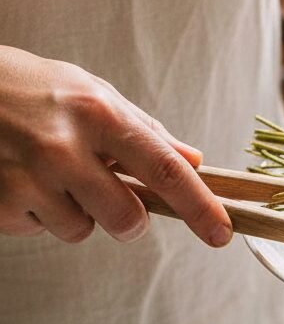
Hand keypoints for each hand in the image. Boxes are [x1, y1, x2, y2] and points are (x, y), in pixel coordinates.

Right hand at [0, 47, 231, 244]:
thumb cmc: (30, 89)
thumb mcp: (89, 93)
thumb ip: (143, 130)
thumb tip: (195, 162)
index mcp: (97, 113)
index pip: (163, 169)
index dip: (199, 206)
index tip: (223, 234)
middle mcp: (63, 146)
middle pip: (127, 220)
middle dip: (126, 218)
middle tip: (104, 192)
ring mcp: (29, 178)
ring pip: (82, 231)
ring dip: (72, 212)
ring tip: (46, 173)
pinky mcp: (1, 204)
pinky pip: (40, 231)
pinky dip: (36, 213)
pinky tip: (18, 179)